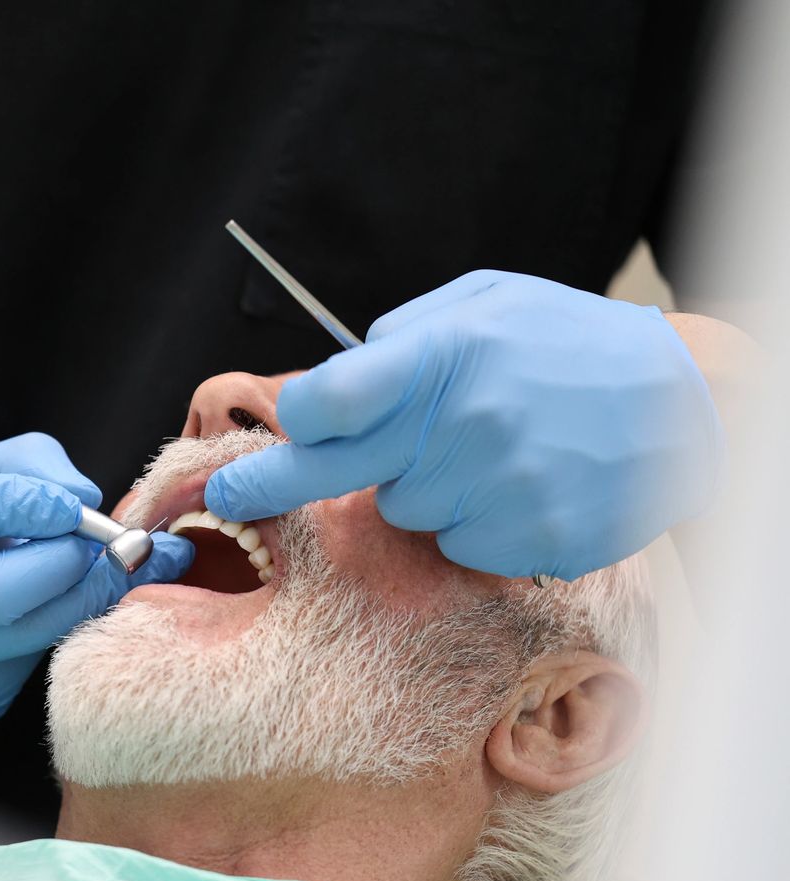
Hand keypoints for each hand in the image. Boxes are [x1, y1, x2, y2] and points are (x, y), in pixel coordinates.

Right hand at [0, 432, 193, 721]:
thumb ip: (19, 465)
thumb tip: (83, 498)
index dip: (12, 499)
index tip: (66, 502)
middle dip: (64, 564)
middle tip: (94, 543)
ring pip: (26, 636)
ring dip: (76, 596)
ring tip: (86, 567)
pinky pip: (29, 664)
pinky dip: (53, 628)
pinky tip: (43, 608)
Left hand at [205, 271, 722, 579]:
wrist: (687, 399)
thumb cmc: (569, 343)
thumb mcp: (485, 303)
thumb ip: (402, 340)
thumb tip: (330, 383)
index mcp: (443, 355)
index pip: (328, 400)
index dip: (299, 416)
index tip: (291, 424)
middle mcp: (461, 425)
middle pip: (332, 473)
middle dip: (268, 484)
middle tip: (223, 496)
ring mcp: (496, 489)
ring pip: (404, 512)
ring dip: (427, 488)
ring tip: (492, 450)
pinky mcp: (532, 539)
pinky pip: (459, 547)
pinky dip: (478, 524)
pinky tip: (523, 485)